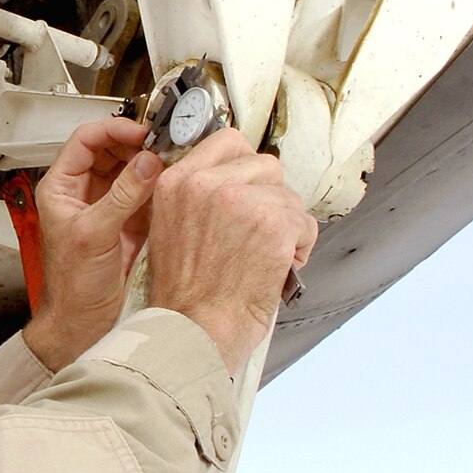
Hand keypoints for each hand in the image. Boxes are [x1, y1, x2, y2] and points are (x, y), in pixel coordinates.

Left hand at [21, 117, 161, 369]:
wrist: (82, 323)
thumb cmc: (71, 287)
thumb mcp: (94, 235)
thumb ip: (122, 196)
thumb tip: (146, 163)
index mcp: (62, 188)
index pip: (86, 140)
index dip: (114, 130)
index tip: (141, 133)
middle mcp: (84, 193)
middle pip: (113, 150)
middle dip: (139, 145)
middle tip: (164, 145)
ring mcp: (108, 206)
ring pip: (133, 170)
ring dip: (153, 165)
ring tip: (173, 162)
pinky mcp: (129, 223)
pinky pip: (147, 194)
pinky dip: (161, 188)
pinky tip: (174, 185)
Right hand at [145, 129, 318, 373]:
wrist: (193, 330)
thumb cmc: (183, 297)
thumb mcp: (168, 231)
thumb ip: (195, 199)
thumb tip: (234, 183)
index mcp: (176, 184)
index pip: (227, 141)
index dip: (245, 165)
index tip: (250, 185)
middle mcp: (206, 186)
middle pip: (266, 165)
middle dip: (269, 197)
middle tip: (257, 231)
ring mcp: (242, 202)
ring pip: (289, 196)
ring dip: (286, 225)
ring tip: (266, 255)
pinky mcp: (274, 224)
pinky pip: (305, 223)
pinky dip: (300, 248)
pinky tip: (279, 266)